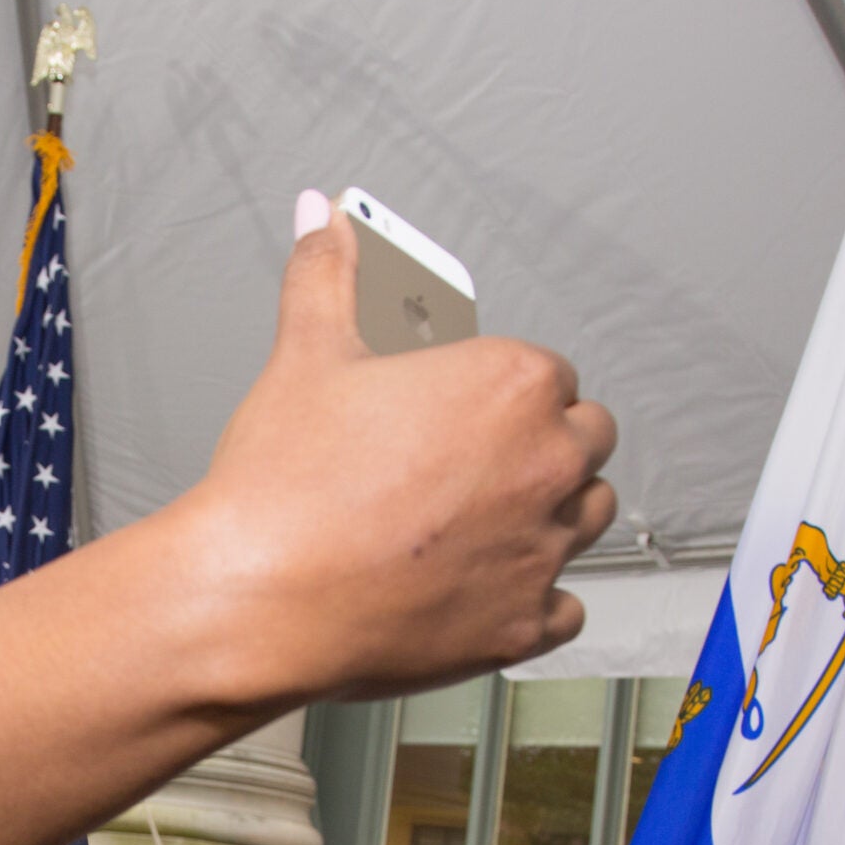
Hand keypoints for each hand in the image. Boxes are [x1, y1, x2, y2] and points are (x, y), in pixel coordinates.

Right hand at [183, 190, 615, 703]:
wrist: (256, 601)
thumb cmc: (283, 489)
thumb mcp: (305, 356)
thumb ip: (326, 275)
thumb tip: (322, 218)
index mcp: (510, 385)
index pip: (551, 373)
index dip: (505, 391)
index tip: (465, 410)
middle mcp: (543, 465)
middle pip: (587, 440)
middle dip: (542, 446)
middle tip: (473, 462)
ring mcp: (539, 551)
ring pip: (588, 519)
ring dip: (551, 514)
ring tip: (481, 520)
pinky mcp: (522, 626)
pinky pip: (566, 610)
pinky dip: (537, 602)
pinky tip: (487, 587)